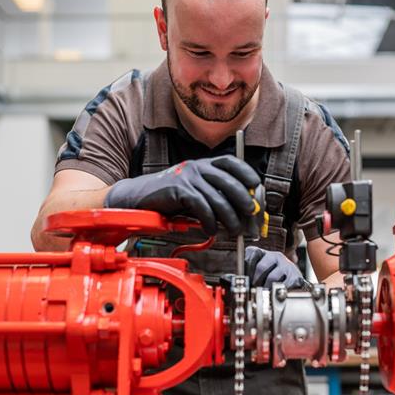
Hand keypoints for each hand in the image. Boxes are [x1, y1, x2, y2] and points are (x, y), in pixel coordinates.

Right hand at [105, 155, 260, 235]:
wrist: (138, 198)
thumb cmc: (169, 198)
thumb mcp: (195, 192)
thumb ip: (215, 196)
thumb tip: (241, 212)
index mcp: (204, 164)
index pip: (233, 163)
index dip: (248, 176)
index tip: (256, 191)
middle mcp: (198, 166)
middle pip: (231, 182)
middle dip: (244, 202)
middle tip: (251, 218)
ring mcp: (188, 177)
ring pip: (219, 198)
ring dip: (230, 219)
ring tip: (234, 231)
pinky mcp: (179, 190)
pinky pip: (202, 207)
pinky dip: (210, 222)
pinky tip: (211, 230)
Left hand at [245, 246, 306, 288]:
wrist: (292, 280)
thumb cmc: (270, 277)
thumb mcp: (257, 272)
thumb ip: (246, 273)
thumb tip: (233, 279)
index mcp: (263, 253)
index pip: (251, 254)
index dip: (246, 268)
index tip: (245, 278)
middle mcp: (275, 256)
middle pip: (261, 267)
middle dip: (256, 281)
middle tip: (254, 289)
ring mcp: (286, 265)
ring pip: (272, 277)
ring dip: (266, 288)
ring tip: (264, 293)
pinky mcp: (295, 275)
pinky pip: (284, 284)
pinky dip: (278, 291)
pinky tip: (276, 293)